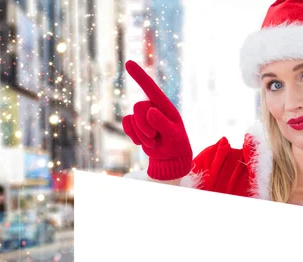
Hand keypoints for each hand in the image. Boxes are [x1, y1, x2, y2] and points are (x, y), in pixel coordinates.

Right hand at [122, 60, 192, 180]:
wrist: (170, 158)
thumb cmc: (176, 145)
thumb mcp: (173, 136)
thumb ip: (163, 123)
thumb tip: (150, 111)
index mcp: (165, 106)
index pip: (151, 88)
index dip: (139, 76)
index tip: (128, 63)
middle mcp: (153, 107)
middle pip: (138, 107)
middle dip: (144, 126)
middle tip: (155, 137)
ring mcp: (143, 116)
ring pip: (131, 118)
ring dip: (141, 135)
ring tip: (154, 142)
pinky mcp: (135, 125)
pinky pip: (126, 124)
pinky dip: (133, 136)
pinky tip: (143, 143)